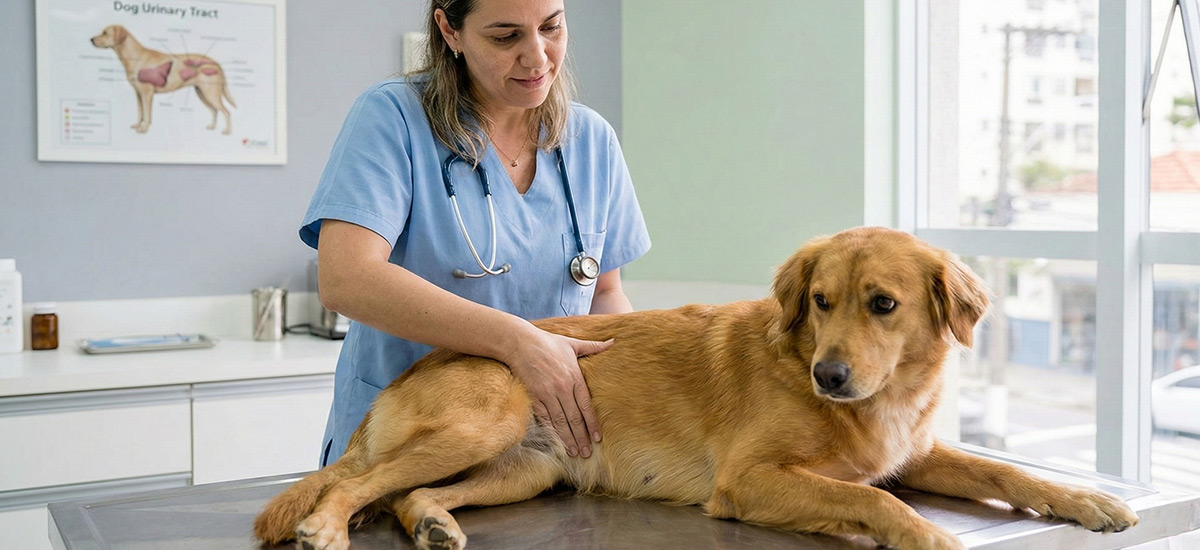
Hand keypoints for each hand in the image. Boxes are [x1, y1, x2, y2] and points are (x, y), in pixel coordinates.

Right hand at [502, 327, 611, 457]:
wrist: (520, 343)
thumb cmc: (547, 342)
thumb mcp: (572, 343)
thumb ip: (593, 346)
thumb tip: (613, 342)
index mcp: (574, 376)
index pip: (586, 405)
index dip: (592, 423)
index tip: (597, 437)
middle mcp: (562, 388)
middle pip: (574, 418)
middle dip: (581, 437)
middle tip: (586, 453)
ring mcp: (547, 394)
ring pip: (560, 421)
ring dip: (567, 438)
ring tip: (574, 452)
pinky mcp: (534, 397)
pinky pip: (544, 418)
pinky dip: (551, 430)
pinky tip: (556, 441)